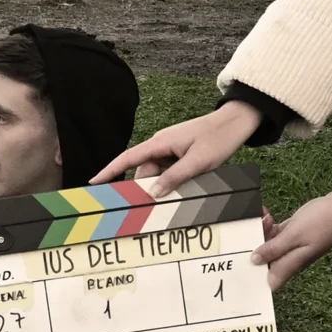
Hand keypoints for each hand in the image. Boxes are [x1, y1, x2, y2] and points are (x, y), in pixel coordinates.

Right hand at [93, 100, 259, 191]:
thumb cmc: (219, 138)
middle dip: (147, 189)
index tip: (93, 183)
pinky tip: (187, 188)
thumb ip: (175, 177)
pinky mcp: (180, 154)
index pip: (127, 159)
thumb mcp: (198, 161)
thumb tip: (152, 193)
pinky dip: (174, 182)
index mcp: (159, 143)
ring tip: (183, 195)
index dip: (109, 171)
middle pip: (144, 172)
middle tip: (153, 209)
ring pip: (158, 174)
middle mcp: (161, 146)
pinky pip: (169, 172)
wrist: (237, 122)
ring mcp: (170, 150)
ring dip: (166, 187)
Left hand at [254, 189, 331, 288]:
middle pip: (263, 260)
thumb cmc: (325, 222)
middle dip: (253, 246)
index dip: (254, 278)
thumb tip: (254, 261)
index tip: (240, 265)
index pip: (269, 282)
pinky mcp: (294, 231)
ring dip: (261, 231)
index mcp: (291, 265)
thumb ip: (273, 249)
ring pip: (267, 244)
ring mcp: (293, 245)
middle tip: (253, 230)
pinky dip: (269, 225)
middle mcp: (290, 258)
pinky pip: (275, 232)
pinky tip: (266, 214)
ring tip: (266, 217)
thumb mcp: (294, 235)